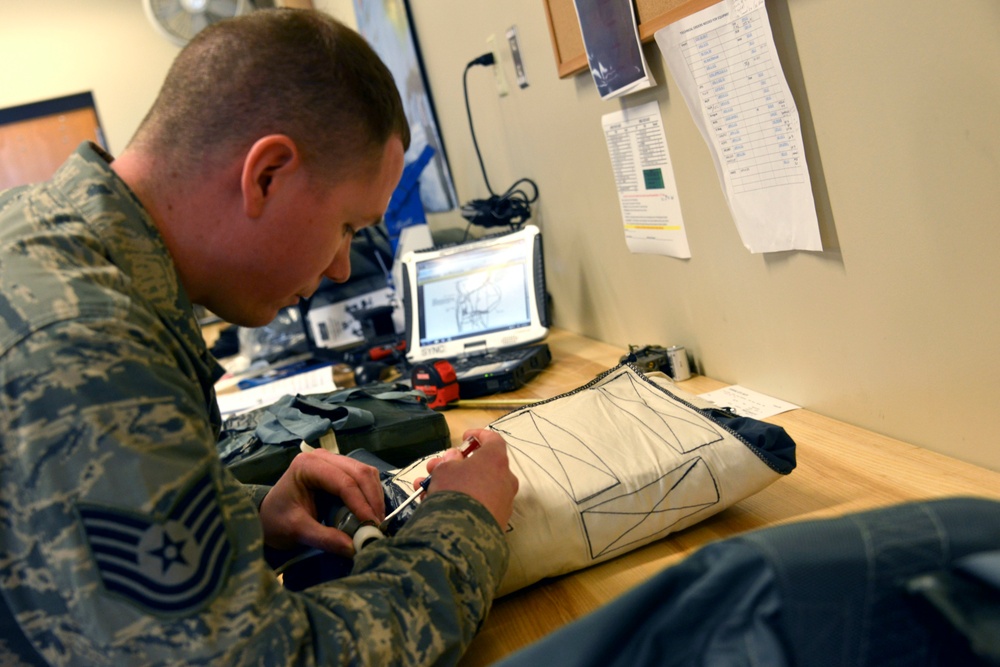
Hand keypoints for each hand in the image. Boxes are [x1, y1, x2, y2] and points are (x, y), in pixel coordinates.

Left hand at [259, 448, 384, 556]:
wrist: (269, 516)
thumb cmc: (277, 520)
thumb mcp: (297, 531)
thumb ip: (325, 538)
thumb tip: (355, 548)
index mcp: (307, 465)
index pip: (343, 482)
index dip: (361, 503)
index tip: (372, 525)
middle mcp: (323, 457)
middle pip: (360, 472)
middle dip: (372, 499)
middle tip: (379, 525)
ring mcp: (334, 460)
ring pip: (366, 473)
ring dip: (375, 497)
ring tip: (376, 521)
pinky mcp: (341, 469)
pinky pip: (365, 478)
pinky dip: (372, 495)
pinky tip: (371, 513)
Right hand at [417, 429, 518, 527]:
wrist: (463, 534)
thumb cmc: (455, 490)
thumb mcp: (444, 470)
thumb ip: (449, 461)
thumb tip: (455, 458)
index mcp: (496, 460)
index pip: (493, 439)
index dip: (478, 435)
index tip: (464, 437)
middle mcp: (505, 479)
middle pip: (481, 466)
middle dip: (455, 465)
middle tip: (434, 467)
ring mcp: (503, 502)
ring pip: (476, 487)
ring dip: (452, 485)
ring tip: (424, 490)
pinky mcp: (497, 521)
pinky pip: (477, 505)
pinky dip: (460, 502)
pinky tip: (435, 505)